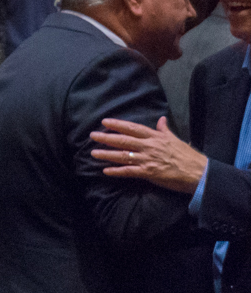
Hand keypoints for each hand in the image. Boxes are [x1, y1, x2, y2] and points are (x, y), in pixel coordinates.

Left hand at [89, 117, 205, 194]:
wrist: (199, 172)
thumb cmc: (188, 156)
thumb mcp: (175, 139)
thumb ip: (164, 130)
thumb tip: (161, 119)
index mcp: (156, 137)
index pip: (133, 128)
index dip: (118, 124)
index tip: (105, 122)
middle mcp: (149, 146)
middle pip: (124, 140)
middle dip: (107, 137)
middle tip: (92, 135)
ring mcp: (148, 159)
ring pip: (123, 155)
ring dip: (107, 154)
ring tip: (93, 153)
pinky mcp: (149, 173)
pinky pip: (129, 171)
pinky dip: (116, 171)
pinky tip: (105, 171)